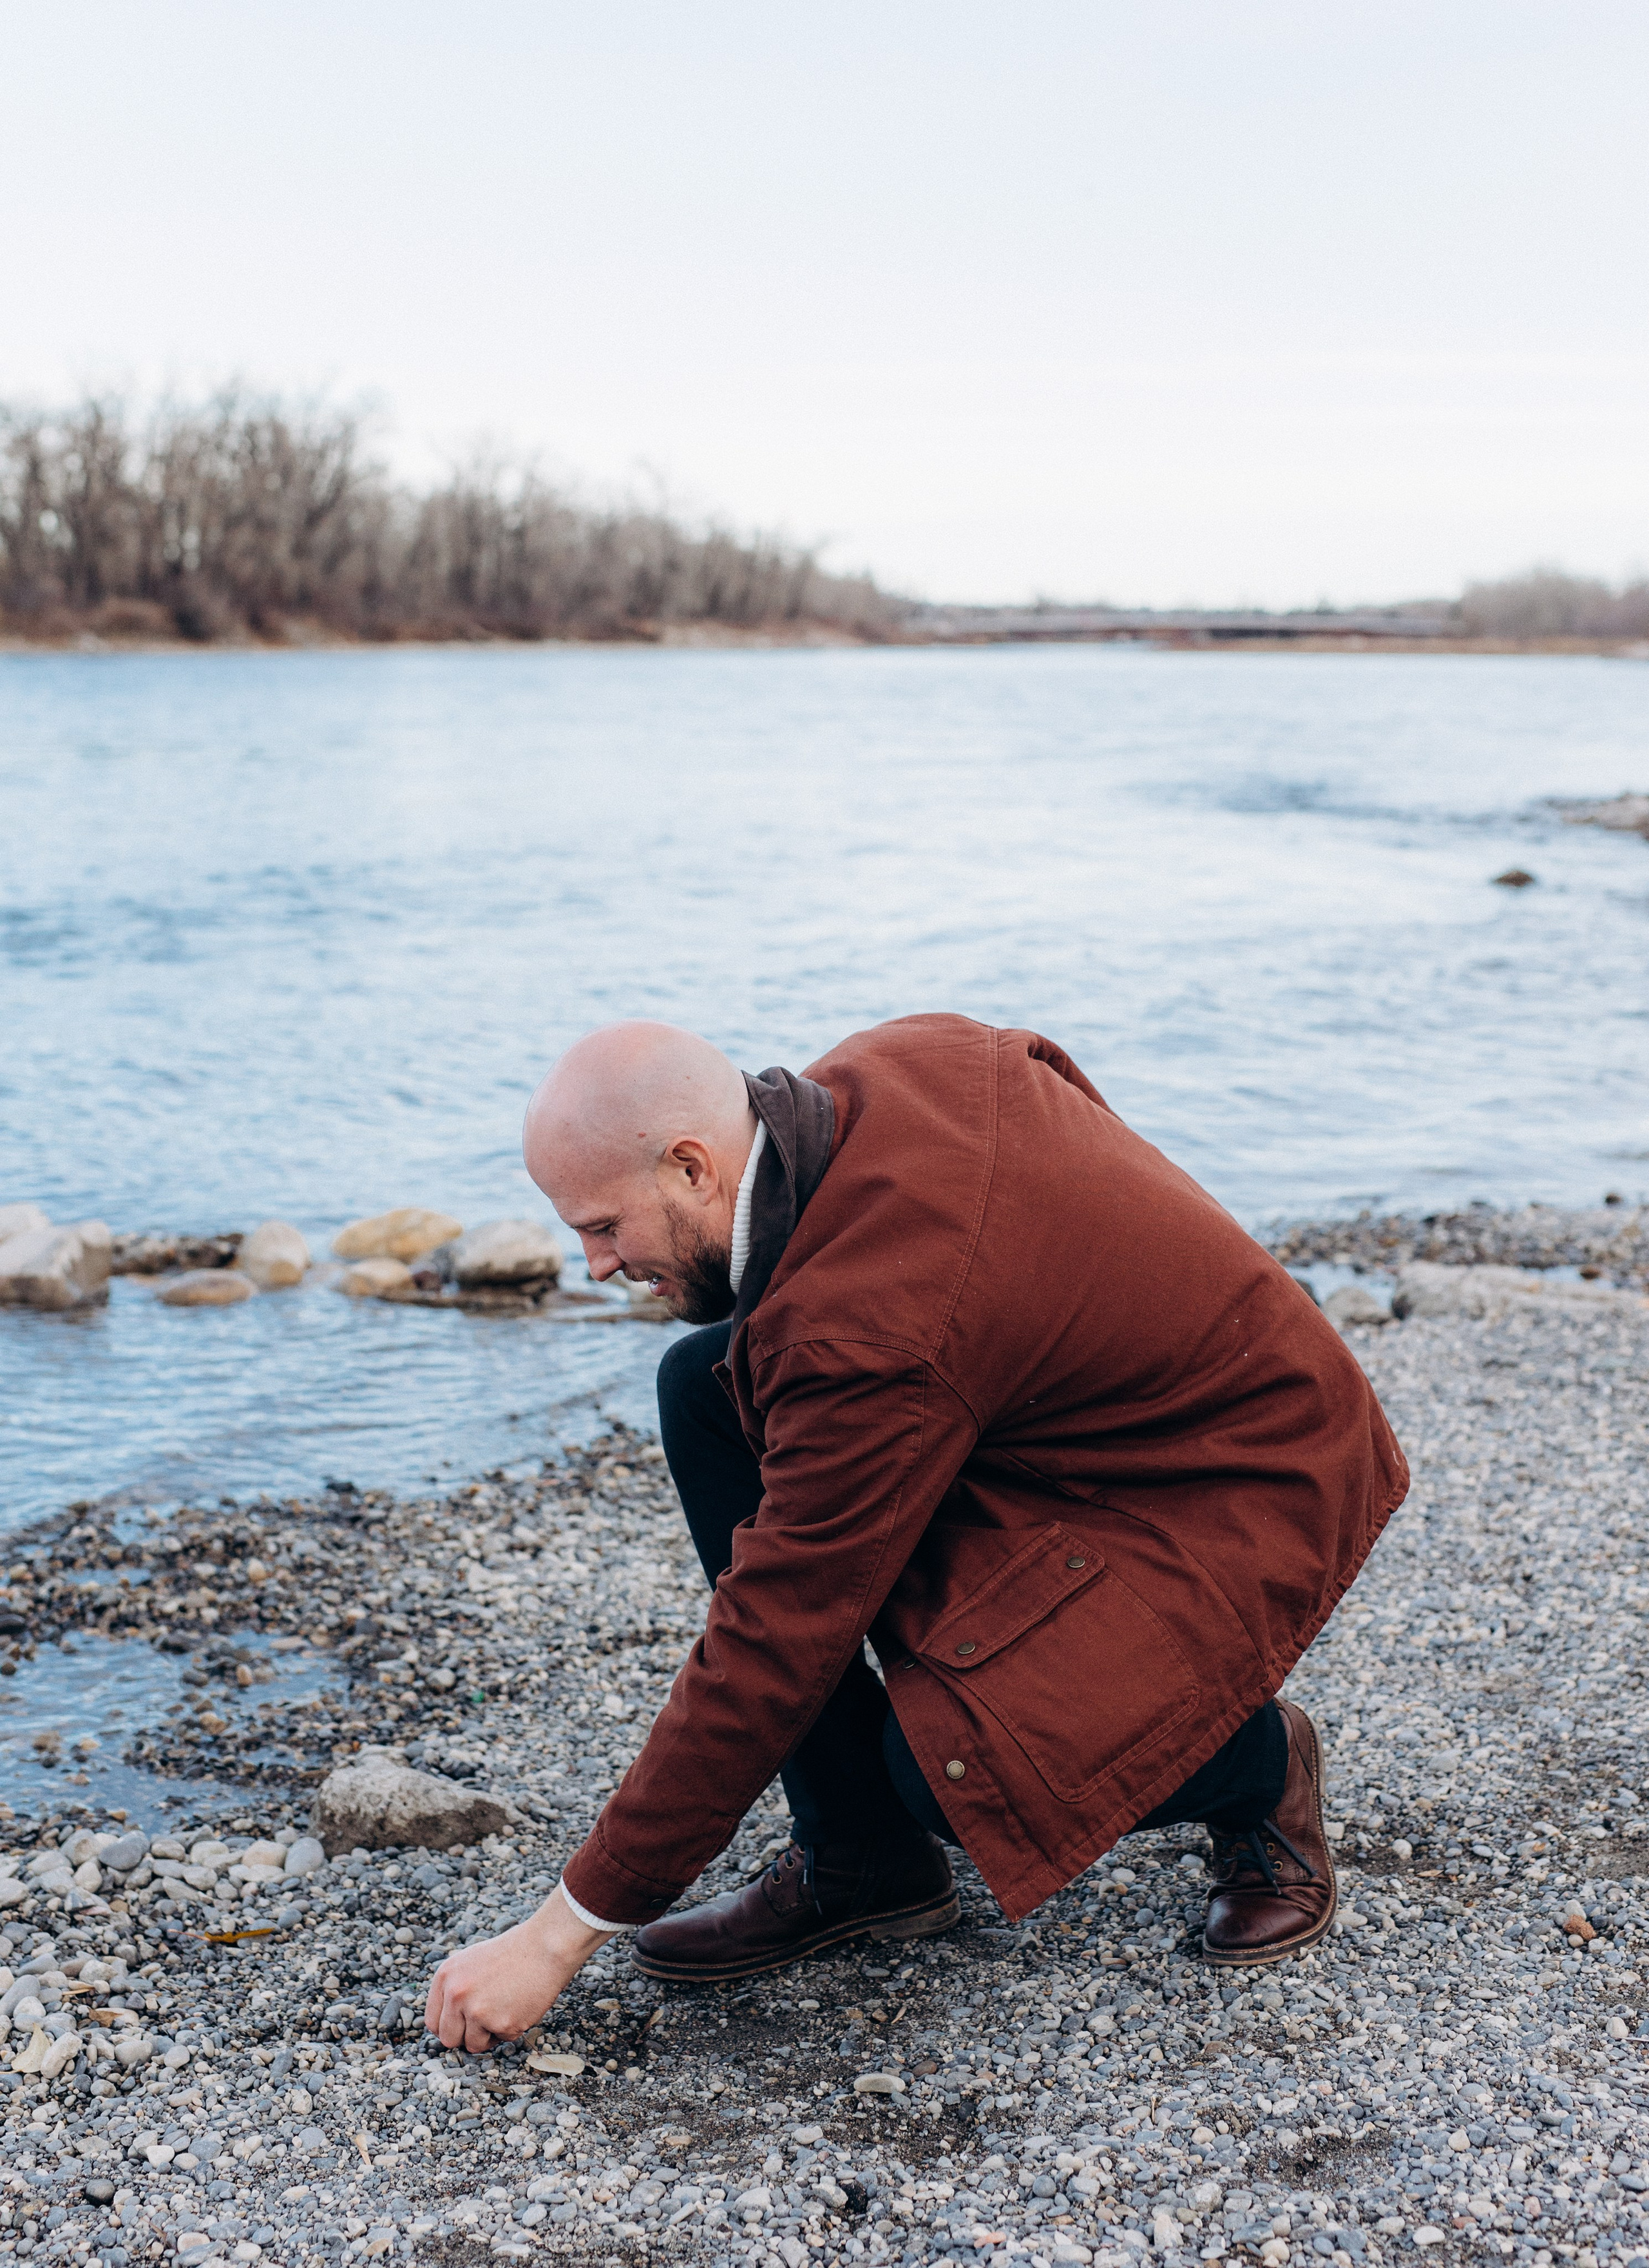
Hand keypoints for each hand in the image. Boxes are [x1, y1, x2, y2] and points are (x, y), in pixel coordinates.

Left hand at [424, 1884, 612, 2052]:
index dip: (448, 2026)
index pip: (432, 2021)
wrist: (544, 1946)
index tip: (461, 2025)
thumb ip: (454, 1988)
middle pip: (449, 2039)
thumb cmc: (512, 1952)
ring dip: (489, 2034)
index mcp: (446, 1976)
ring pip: (474, 2045)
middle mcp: (457, 1994)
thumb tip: (447, 2020)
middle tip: (484, 2023)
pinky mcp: (502, 2024)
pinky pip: (502, 2040)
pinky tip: (520, 2005)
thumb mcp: (471, 1961)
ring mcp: (478, 2011)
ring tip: (505, 2007)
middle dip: (465, 2037)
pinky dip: (512, 2028)